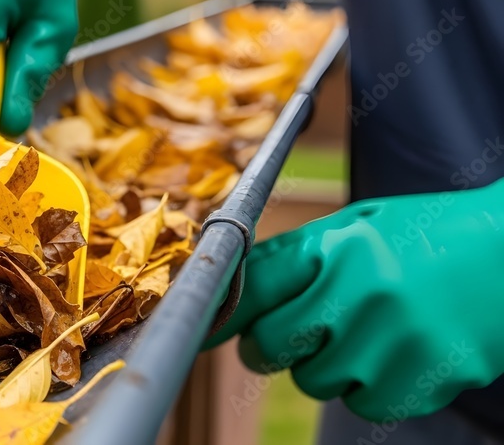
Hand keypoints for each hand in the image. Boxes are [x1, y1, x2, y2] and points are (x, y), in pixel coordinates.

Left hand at [205, 180, 503, 420]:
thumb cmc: (428, 235)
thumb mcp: (357, 226)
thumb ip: (293, 257)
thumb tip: (228, 287)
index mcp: (340, 245)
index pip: (253, 288)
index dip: (221, 315)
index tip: (203, 329)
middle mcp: (364, 291)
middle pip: (270, 345)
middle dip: (270, 345)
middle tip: (293, 335)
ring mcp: (397, 340)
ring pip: (313, 381)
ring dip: (325, 365)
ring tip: (364, 332)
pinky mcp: (428, 378)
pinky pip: (363, 405)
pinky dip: (369, 388)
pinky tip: (394, 354)